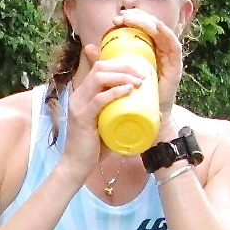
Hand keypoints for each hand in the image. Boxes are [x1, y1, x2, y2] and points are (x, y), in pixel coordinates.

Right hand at [60, 46, 145, 178]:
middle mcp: (79, 95)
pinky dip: (115, 92)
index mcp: (83, 94)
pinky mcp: (82, 118)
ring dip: (122, 76)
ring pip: (99, 78)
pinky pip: (99, 99)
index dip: (120, 63)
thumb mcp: (109, 124)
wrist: (76, 166)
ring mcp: (78, 105)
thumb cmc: (94, 148)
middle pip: (100, 67)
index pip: (99, 66)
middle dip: (124, 66)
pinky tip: (129, 90)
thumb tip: (153, 112)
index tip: (139, 68)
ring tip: (139, 81)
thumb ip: (123, 115)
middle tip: (143, 74)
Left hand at [107, 10, 184, 124]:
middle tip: (121, 18)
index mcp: (149, 50)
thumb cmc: (134, 97)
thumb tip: (88, 48)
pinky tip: (157, 27)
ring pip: (162, 32)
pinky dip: (167, 34)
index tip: (115, 20)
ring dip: (148, 23)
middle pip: (152, 26)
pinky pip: (174, 46)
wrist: (148, 120)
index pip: (142, 28)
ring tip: (133, 20)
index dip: (131, 20)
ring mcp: (169, 58)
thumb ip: (106, 62)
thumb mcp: (118, 75)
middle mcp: (161, 51)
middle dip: (137, 18)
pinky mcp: (176, 67)